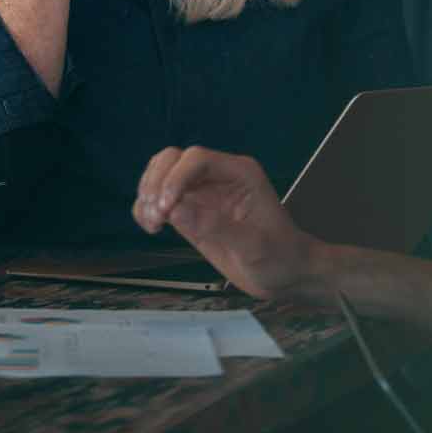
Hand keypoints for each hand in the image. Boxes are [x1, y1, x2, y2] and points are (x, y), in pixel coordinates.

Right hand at [134, 147, 326, 301]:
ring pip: (161, 174)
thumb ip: (217, 227)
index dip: (176, 178)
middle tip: (157, 217)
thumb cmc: (279, 257)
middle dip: (157, 184)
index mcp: (239, 173)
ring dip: (147, 194)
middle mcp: (217, 176)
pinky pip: (160, 199)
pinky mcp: (190, 211)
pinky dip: (146, 208)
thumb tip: (176, 211)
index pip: (197, 158)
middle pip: (173, 160)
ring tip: (152, 223)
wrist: (285, 274)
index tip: (167, 208)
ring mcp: (202, 193)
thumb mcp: (254, 246)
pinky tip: (150, 226)